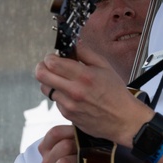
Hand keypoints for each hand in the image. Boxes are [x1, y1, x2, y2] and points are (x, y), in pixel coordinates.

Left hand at [35, 44, 150, 147]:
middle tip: (48, 65)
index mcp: (83, 76)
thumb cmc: (115, 93)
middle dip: (42, 67)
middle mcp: (73, 91)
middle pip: (41, 76)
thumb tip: (73, 44)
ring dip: (50, 81)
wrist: (121, 119)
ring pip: (46, 88)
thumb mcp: (105, 67)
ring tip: (62, 80)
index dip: (49, 57)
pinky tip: (71, 94)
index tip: (54, 56)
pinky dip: (59, 95)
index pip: (52, 63)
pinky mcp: (66, 114)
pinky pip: (55, 101)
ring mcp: (68, 104)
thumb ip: (86, 53)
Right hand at [39, 125, 80, 162]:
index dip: (71, 132)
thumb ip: (76, 131)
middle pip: (62, 146)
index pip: (54, 133)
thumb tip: (82, 121)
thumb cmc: (84, 158)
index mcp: (47, 147)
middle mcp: (47, 161)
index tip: (83, 135)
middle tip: (87, 151)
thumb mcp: (78, 141)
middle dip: (78, 147)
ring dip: (79, 162)